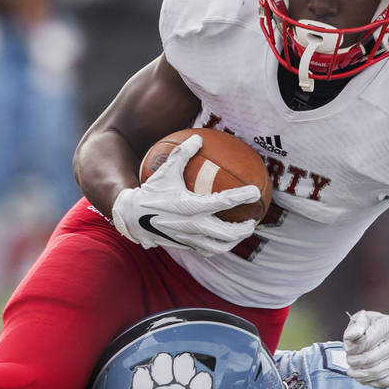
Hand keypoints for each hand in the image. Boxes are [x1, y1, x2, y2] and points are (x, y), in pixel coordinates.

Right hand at [111, 134, 260, 255]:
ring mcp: (189, 238)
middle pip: (227, 232)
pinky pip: (207, 250)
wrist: (132, 217)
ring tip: (242, 233)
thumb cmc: (151, 191)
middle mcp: (193, 225)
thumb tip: (198, 138)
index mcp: (191, 206)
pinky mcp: (185, 245)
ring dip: (234, 242)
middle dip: (244, 229)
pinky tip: (224, 239)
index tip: (256, 192)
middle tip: (253, 221)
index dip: (242, 196)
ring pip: (219, 246)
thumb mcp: (166, 170)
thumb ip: (183, 153)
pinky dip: (219, 246)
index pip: (224, 201)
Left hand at [342, 310, 388, 387]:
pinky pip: (386, 382)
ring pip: (378, 373)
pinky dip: (371, 382)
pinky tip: (364, 377)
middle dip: (355, 363)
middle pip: (372, 359)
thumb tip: (352, 336)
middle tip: (349, 361)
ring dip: (361, 374)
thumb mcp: (363, 319)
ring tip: (353, 371)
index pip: (367, 342)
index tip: (348, 349)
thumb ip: (356, 326)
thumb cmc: (374, 327)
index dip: (353, 349)